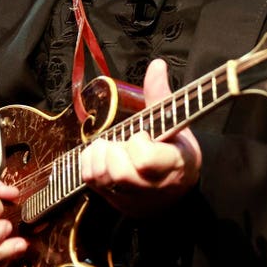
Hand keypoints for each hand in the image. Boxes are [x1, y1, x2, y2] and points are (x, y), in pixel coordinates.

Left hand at [78, 59, 201, 216]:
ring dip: (100, 155)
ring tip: (113, 148)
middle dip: (115, 149)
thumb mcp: (177, 125)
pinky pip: (88, 180)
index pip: (143, 158)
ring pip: (99, 175)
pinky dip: (90, 163)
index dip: (138, 143)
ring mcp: (131, 197)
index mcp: (173, 165)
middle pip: (117, 169)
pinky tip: (104, 157)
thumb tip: (156, 64)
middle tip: (125, 142)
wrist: (178, 193)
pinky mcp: (114, 201)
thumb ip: (161, 96)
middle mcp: (151, 186)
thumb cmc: (177, 153)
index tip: (144, 135)